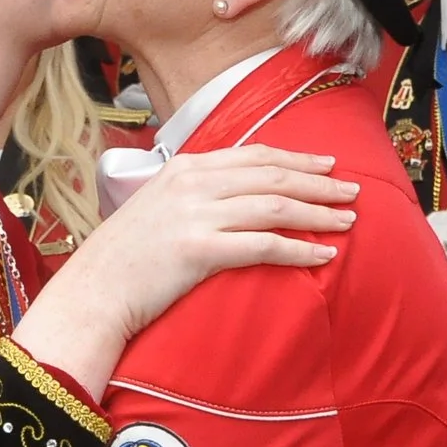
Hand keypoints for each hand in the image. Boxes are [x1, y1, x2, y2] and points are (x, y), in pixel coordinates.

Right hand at [12, 145, 357, 397]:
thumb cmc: (125, 258)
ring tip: (347, 221)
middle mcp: (193, 184)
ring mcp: (196, 215)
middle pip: (273, 177)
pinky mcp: (200, 249)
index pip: (254, 156)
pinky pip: (264, 245)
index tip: (327, 166)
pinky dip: (300, 249)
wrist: (93, 290)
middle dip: (318, 183)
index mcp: (184, 167)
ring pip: (275, 207)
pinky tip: (323, 255)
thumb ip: (193, 193)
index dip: (296, 160)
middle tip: (353, 191)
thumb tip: (234, 196)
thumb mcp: (156, 207)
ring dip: (318, 213)